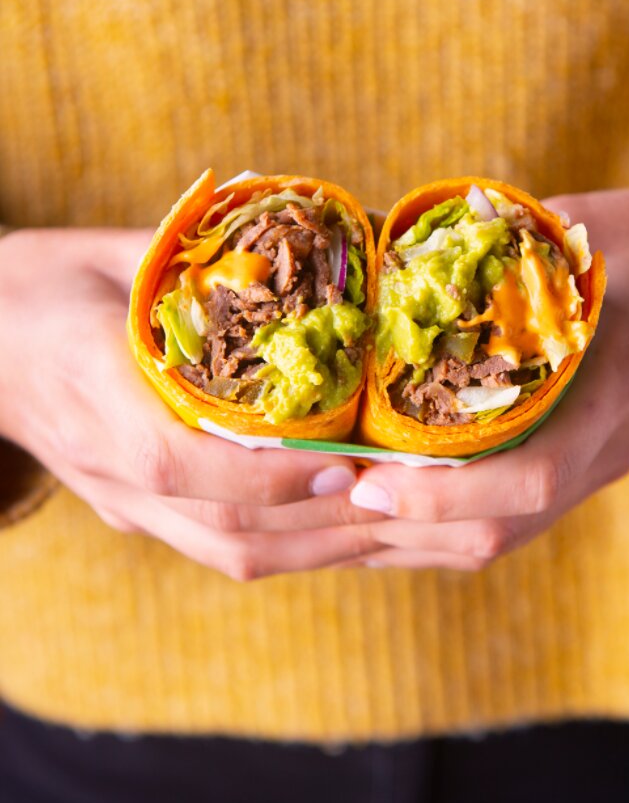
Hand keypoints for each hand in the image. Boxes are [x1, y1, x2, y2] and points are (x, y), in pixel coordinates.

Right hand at [0, 229, 386, 579]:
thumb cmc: (45, 285)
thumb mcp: (114, 255)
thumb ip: (195, 264)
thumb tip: (301, 248)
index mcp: (89, 392)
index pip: (173, 461)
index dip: (266, 474)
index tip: (345, 462)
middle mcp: (108, 468)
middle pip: (222, 529)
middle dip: (326, 522)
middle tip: (409, 501)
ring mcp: (123, 502)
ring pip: (231, 554)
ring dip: (324, 548)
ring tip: (399, 527)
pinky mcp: (136, 514)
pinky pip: (222, 550)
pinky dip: (296, 547)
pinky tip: (350, 532)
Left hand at [348, 183, 628, 569]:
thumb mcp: (577, 232)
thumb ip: (491, 254)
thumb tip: (379, 258)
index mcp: (615, 395)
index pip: (530, 478)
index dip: (441, 495)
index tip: (362, 481)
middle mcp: (602, 453)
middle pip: (496, 530)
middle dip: (393, 528)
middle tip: (308, 503)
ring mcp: (591, 471)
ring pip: (490, 539)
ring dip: (402, 539)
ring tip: (323, 514)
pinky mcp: (576, 470)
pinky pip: (499, 523)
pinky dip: (429, 527)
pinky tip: (376, 509)